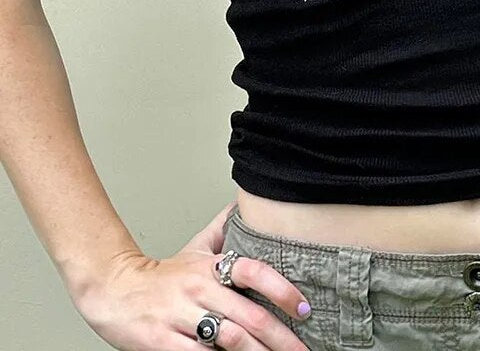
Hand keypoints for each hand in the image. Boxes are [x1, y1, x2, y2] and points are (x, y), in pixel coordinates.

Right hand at [72, 201, 312, 350]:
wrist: (112, 290)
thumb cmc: (161, 277)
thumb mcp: (195, 248)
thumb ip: (224, 230)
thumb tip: (246, 204)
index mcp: (211, 267)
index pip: (254, 272)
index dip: (283, 289)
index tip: (305, 308)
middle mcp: (199, 290)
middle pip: (249, 316)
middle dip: (281, 338)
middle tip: (303, 349)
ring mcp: (181, 318)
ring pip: (230, 341)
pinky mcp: (162, 344)